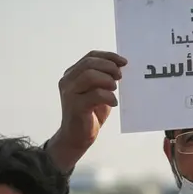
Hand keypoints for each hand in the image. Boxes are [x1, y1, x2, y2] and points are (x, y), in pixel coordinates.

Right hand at [52, 50, 127, 167]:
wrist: (77, 137)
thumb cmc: (90, 114)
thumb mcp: (99, 93)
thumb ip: (104, 80)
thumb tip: (121, 69)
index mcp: (73, 74)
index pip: (90, 56)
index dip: (108, 56)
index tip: (124, 62)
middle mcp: (68, 81)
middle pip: (89, 63)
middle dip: (108, 66)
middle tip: (120, 76)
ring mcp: (70, 93)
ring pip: (89, 76)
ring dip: (107, 80)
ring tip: (115, 89)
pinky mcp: (75, 106)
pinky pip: (94, 95)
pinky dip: (108, 97)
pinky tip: (113, 103)